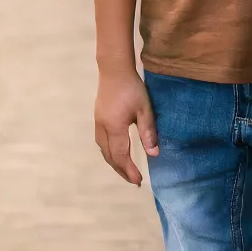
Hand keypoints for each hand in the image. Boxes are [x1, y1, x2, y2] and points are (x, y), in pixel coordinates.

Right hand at [93, 68, 159, 185]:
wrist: (114, 70)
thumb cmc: (132, 88)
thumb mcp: (144, 109)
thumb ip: (148, 132)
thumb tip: (153, 154)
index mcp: (114, 127)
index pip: (121, 155)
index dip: (129, 170)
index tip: (138, 181)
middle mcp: (103, 128)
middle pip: (110, 156)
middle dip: (121, 170)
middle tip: (134, 180)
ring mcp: (98, 123)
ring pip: (103, 150)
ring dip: (114, 162)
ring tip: (126, 170)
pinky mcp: (98, 118)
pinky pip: (101, 142)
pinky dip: (109, 153)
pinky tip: (116, 153)